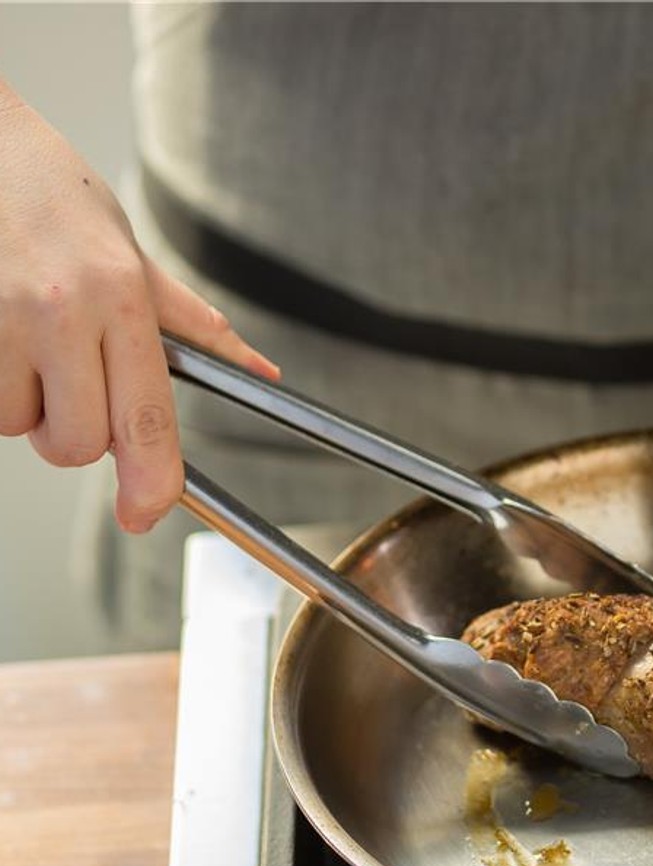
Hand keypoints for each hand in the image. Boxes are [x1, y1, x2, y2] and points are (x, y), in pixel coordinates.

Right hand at [0, 82, 277, 532]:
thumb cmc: (51, 195)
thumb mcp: (130, 253)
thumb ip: (190, 325)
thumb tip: (259, 371)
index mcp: (118, 297)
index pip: (144, 417)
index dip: (150, 480)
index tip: (145, 512)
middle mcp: (57, 311)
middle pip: (78, 442)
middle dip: (76, 432)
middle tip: (71, 381)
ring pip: (18, 426)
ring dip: (24, 405)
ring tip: (25, 341)